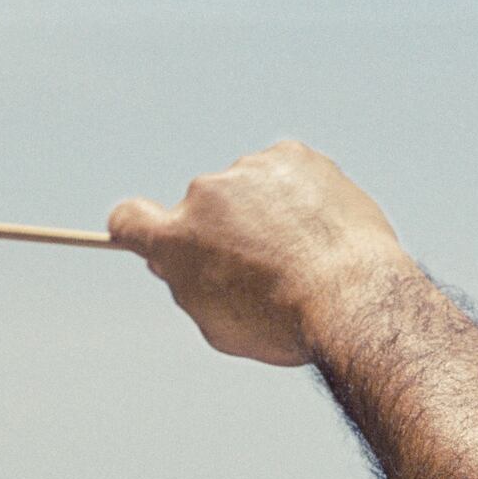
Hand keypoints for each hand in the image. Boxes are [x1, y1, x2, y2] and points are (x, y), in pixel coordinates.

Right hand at [108, 140, 416, 366]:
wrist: (350, 296)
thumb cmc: (281, 323)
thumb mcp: (218, 322)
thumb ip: (189, 284)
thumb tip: (176, 261)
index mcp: (174, 239)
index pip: (127, 218)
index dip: (133, 229)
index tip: (150, 237)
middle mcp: (203, 193)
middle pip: (200, 209)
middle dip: (219, 230)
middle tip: (259, 266)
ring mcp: (248, 169)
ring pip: (245, 190)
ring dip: (261, 212)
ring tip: (301, 251)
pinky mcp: (292, 154)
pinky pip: (283, 174)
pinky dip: (296, 196)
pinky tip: (319, 228)